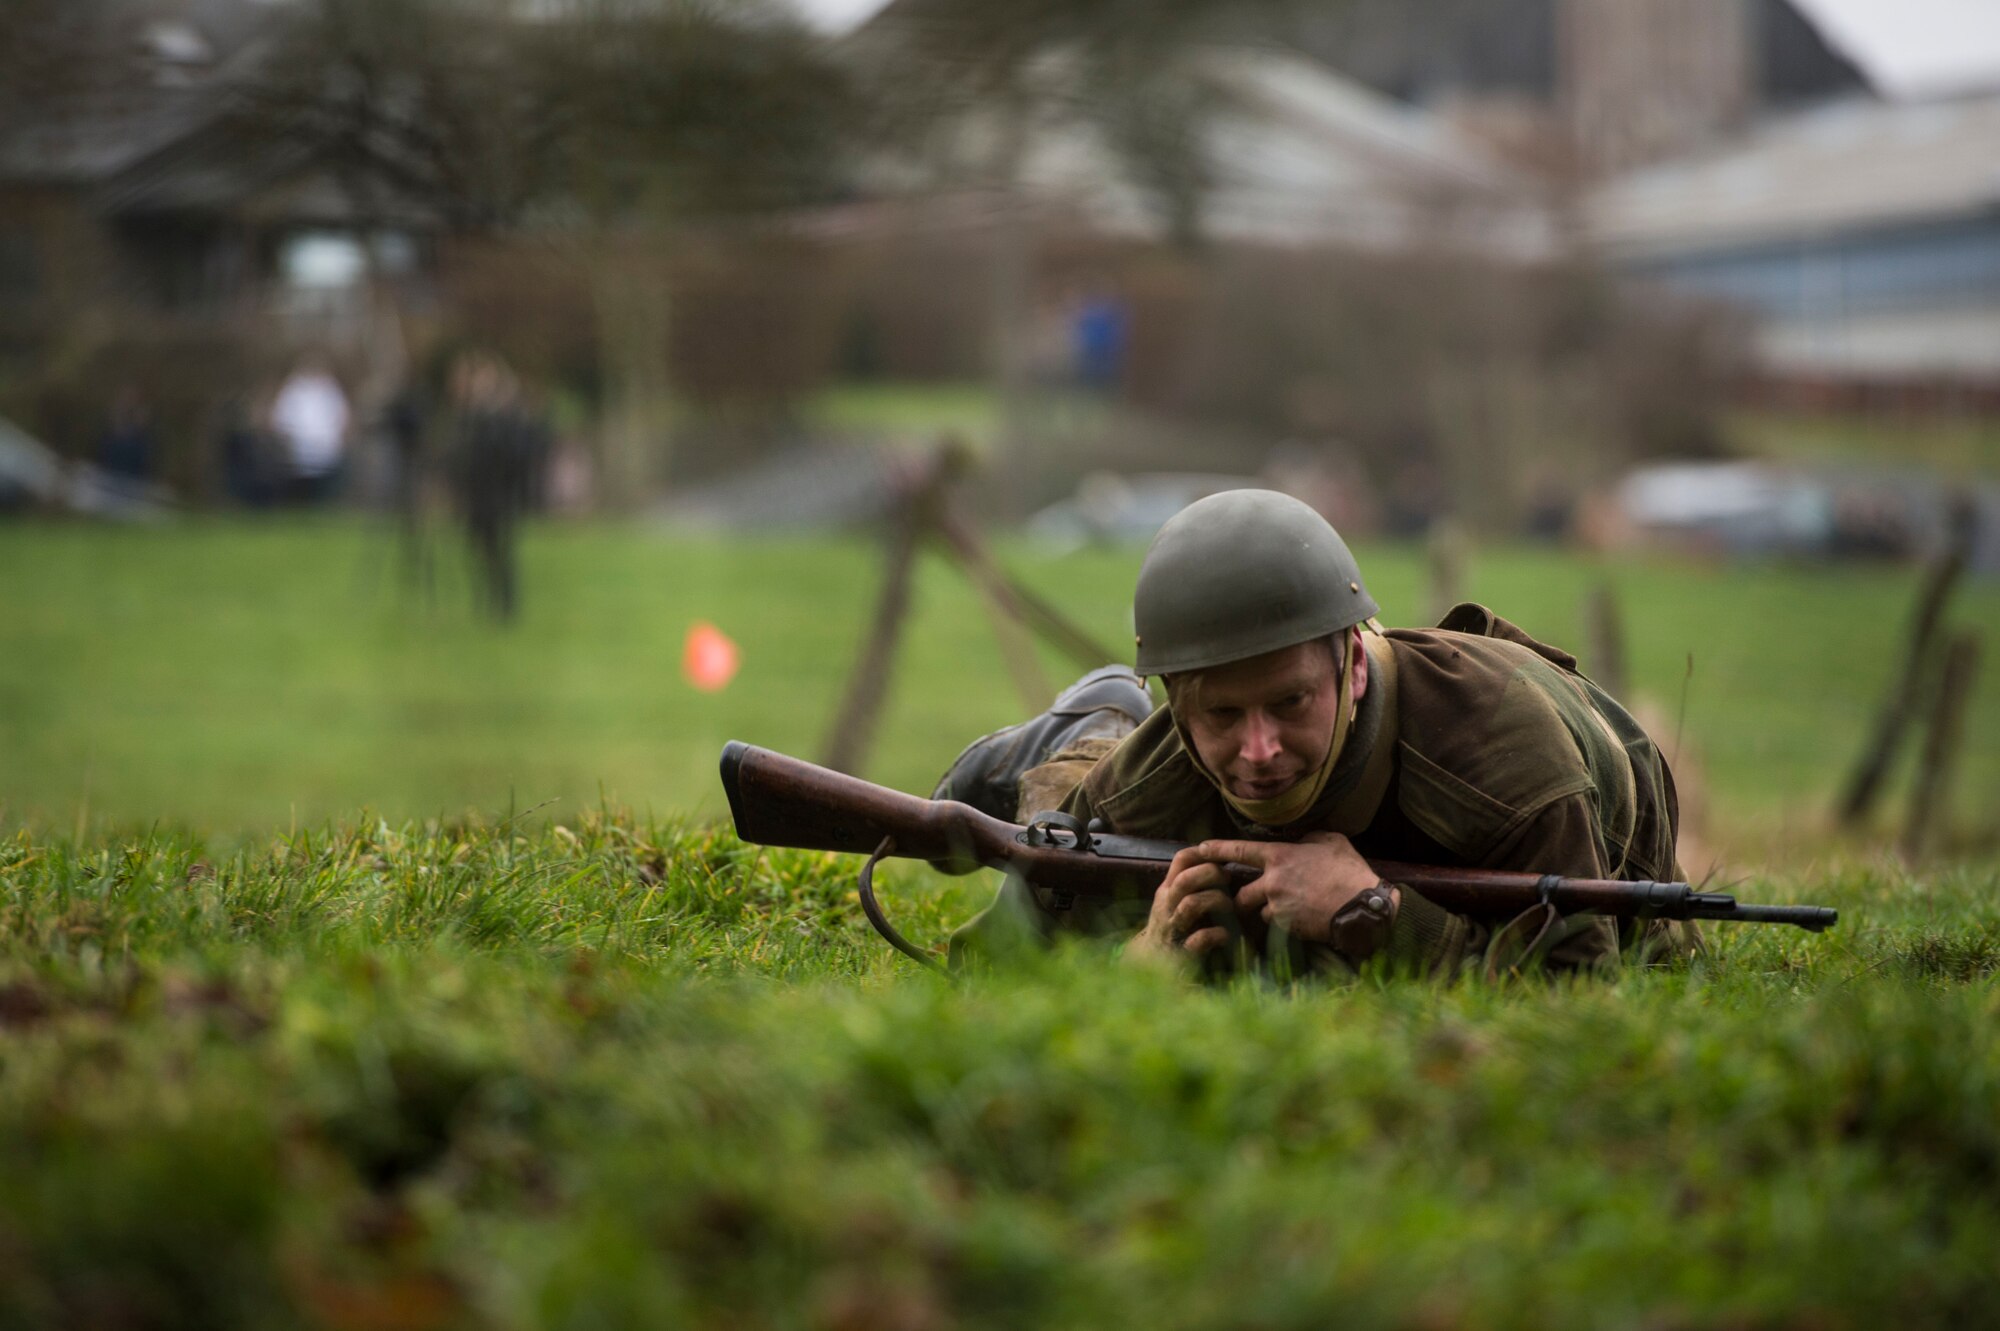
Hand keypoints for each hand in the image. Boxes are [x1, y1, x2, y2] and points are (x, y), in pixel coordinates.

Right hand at [1126, 844, 1248, 965]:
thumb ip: (1189, 883)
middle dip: (1212, 874)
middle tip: (1228, 879)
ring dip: (1216, 901)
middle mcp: (1167, 906)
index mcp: (1167, 890)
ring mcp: (1173, 928)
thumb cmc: (1171, 926)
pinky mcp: (1182, 953)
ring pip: (1191, 904)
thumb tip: (1220, 861)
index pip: (1181, 859)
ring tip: (1230, 907)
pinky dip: (1216, 935)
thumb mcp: (1173, 900)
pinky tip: (1225, 935)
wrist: (1150, 963)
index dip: (1204, 852)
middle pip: (1186, 880)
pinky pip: (1200, 939)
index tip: (1221, 857)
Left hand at [1203, 832, 1386, 944]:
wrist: (1364, 907)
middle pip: (1241, 893)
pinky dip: (1281, 925)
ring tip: (1286, 912)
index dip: (1217, 850)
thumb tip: (1302, 840)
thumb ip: (1309, 839)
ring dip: (1265, 913)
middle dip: (1243, 899)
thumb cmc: (1350, 871)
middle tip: (1251, 900)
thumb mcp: (1331, 842)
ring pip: (1257, 912)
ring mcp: (1278, 905)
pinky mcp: (1286, 927)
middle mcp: (1272, 880)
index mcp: (1280, 856)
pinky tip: (1299, 922)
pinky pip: (1274, 927)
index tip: (1199, 850)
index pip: (1239, 851)